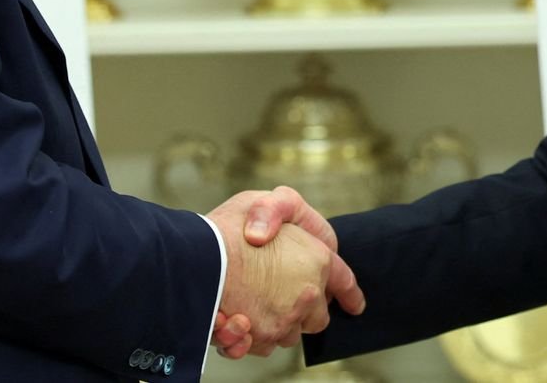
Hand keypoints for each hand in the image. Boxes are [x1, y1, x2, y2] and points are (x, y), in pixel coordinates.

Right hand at [207, 187, 364, 357]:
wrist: (192, 257)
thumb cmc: (226, 226)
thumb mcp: (260, 201)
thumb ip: (276, 211)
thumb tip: (265, 235)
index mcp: (318, 259)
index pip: (343, 281)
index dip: (348, 292)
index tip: (355, 304)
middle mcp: (308, 294)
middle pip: (315, 316)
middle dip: (302, 310)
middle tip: (275, 296)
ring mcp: (285, 319)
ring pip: (286, 333)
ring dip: (270, 324)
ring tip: (244, 307)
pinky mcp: (259, 337)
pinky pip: (259, 346)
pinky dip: (244, 339)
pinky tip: (231, 322)